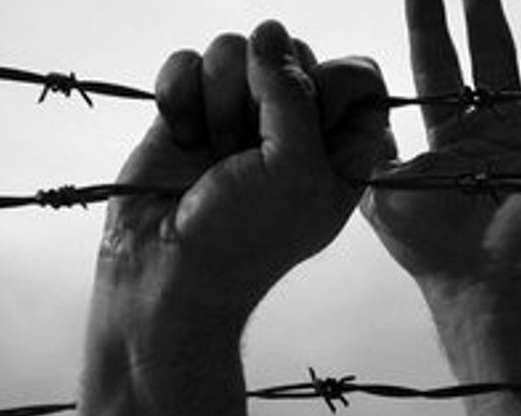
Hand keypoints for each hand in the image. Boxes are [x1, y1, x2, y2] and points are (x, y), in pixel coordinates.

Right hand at [74, 21, 392, 415]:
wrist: (163, 279)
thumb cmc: (242, 239)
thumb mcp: (295, 169)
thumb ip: (294, 92)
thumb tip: (268, 30)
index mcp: (339, 149)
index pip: (357, 75)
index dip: (331, 81)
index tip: (307, 117)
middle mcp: (292, 129)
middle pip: (292, 52)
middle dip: (264, 92)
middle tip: (248, 147)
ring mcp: (237, 119)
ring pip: (235, 49)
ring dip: (218, 100)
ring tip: (211, 151)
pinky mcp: (188, 113)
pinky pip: (187, 62)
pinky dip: (179, 93)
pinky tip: (180, 137)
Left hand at [363, 0, 520, 301]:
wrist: (491, 289)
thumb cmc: (434, 249)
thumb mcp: (383, 195)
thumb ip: (369, 152)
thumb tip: (351, 116)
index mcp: (451, 132)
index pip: (437, 63)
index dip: (429, 22)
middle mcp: (497, 125)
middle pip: (490, 50)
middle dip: (483, 7)